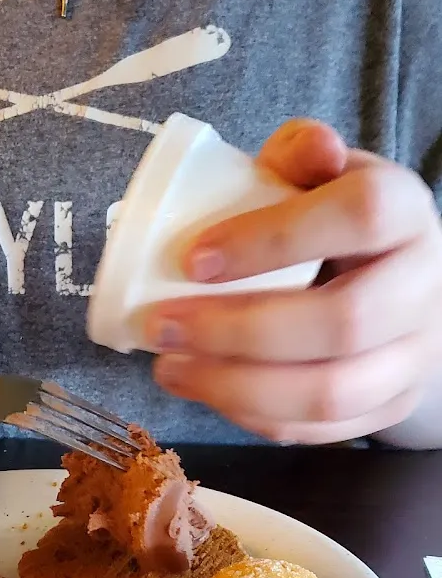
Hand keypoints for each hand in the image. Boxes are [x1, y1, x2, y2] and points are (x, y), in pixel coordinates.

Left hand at [147, 120, 441, 443]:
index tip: (193, 260)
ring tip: (168, 368)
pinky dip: (254, 418)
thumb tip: (306, 147)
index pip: (358, 217)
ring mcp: (411, 356)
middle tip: (161, 326)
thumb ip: (301, 156)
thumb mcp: (323, 176)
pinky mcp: (388, 406)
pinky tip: (206, 392)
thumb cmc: (338, 225)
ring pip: (331, 392)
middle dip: (238, 331)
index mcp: (405, 213)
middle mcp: (422, 287)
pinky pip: (320, 430)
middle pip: (343, 322)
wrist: (400, 287)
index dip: (272, 239)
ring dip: (236, 387)